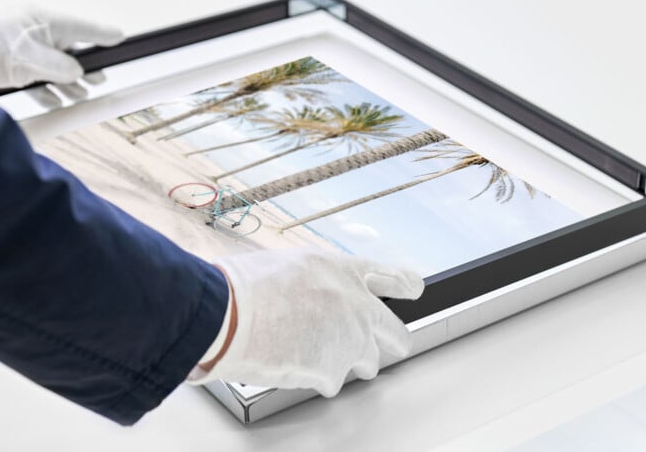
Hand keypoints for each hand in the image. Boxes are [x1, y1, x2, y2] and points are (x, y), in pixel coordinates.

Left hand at [0, 8, 123, 88]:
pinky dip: (48, 88)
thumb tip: (78, 73)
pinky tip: (54, 99)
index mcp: (46, 22)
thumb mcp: (33, 60)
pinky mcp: (15, 61)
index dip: (104, 35)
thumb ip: (62, 68)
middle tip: (98, 79)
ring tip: (77, 94)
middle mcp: (38, 31)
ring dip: (68, 83)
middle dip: (86, 69)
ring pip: (56, 65)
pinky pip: (39, 75)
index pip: (84, 27)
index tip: (120, 39)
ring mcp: (26, 45)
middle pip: (72, 50)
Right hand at [200, 249, 423, 396]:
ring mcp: (350, 340)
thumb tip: (314, 294)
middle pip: (396, 331)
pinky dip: (315, 376)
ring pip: (368, 362)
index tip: (414, 288)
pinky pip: (332, 380)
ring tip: (321, 357)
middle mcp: (357, 305)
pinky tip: (293, 364)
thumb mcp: (291, 265)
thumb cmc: (249, 287)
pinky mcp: (334, 371)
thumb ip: (316, 283)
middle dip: (395, 340)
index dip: (405, 284)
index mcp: (344, 271)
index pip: (392, 277)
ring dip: (351, 361)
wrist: (231, 315)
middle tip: (395, 345)